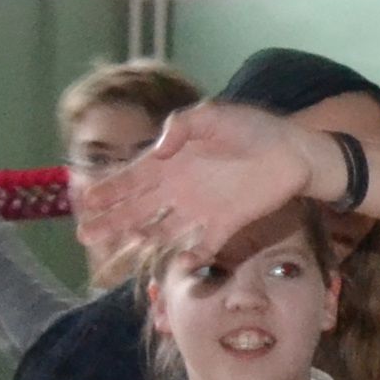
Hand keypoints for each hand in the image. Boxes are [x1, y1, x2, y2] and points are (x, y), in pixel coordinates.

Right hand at [78, 101, 314, 269]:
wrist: (294, 151)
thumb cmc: (252, 127)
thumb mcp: (214, 116)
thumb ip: (183, 126)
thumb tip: (159, 149)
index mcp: (170, 162)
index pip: (130, 179)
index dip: (107, 189)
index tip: (84, 200)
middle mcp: (179, 189)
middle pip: (136, 209)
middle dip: (111, 220)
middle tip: (85, 234)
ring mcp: (201, 210)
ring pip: (161, 230)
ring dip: (140, 239)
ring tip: (119, 247)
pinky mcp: (226, 224)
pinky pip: (204, 246)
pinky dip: (192, 257)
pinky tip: (179, 264)